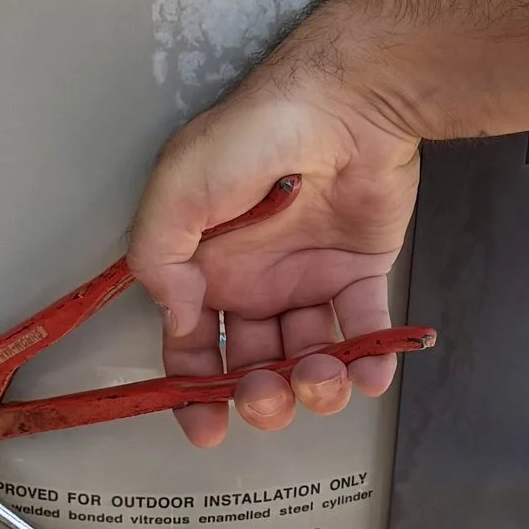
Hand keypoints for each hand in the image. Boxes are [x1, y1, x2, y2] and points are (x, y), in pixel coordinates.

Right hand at [128, 44, 420, 445]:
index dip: (194, 392)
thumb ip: (158, 258)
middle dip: (259, 395)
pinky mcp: (361, 270)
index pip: (191, 346)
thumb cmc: (255, 134)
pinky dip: (370, 359)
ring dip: (314, 384)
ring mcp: (309, 276)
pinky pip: (364, 329)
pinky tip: (370, 372)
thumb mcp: (179, 189)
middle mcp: (255, 279)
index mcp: (205, 266)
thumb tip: (175, 318)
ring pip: (308, 356)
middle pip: (252, 363)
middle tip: (270, 395)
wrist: (345, 102)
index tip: (206, 426)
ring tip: (322, 378)